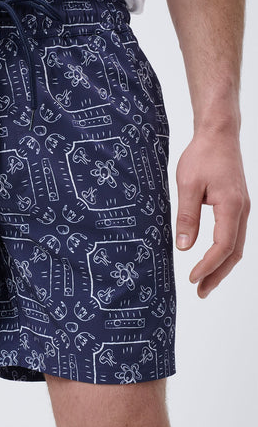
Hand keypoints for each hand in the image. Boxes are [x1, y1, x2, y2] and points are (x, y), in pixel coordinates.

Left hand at [175, 129, 250, 297]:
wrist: (218, 134)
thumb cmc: (203, 155)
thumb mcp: (187, 184)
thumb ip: (186, 216)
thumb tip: (184, 247)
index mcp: (231, 206)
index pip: (222, 246)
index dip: (208, 266)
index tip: (192, 278)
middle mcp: (242, 210)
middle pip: (234, 252)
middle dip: (218, 275)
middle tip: (200, 292)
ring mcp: (242, 209)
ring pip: (236, 246)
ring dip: (222, 267)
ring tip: (205, 283)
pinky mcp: (237, 206)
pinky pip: (234, 236)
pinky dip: (225, 253)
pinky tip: (212, 261)